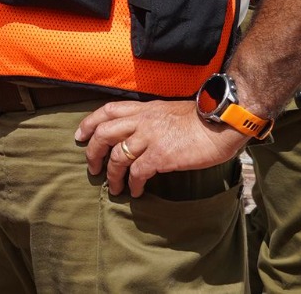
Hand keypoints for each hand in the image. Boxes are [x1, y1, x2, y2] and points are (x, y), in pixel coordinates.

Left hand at [75, 99, 247, 197]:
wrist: (220, 122)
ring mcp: (150, 137)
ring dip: (112, 175)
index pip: (107, 111)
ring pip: (117, 156)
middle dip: (92, 152)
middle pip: (104, 133)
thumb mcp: (168, 111)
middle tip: (92, 168)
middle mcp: (142, 121)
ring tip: (113, 188)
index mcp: (143, 109)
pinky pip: (137, 172)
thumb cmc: (200, 119)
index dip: (89, 123)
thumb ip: (151, 120)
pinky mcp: (161, 155)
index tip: (80, 136)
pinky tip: (134, 192)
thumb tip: (141, 133)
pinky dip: (132, 184)